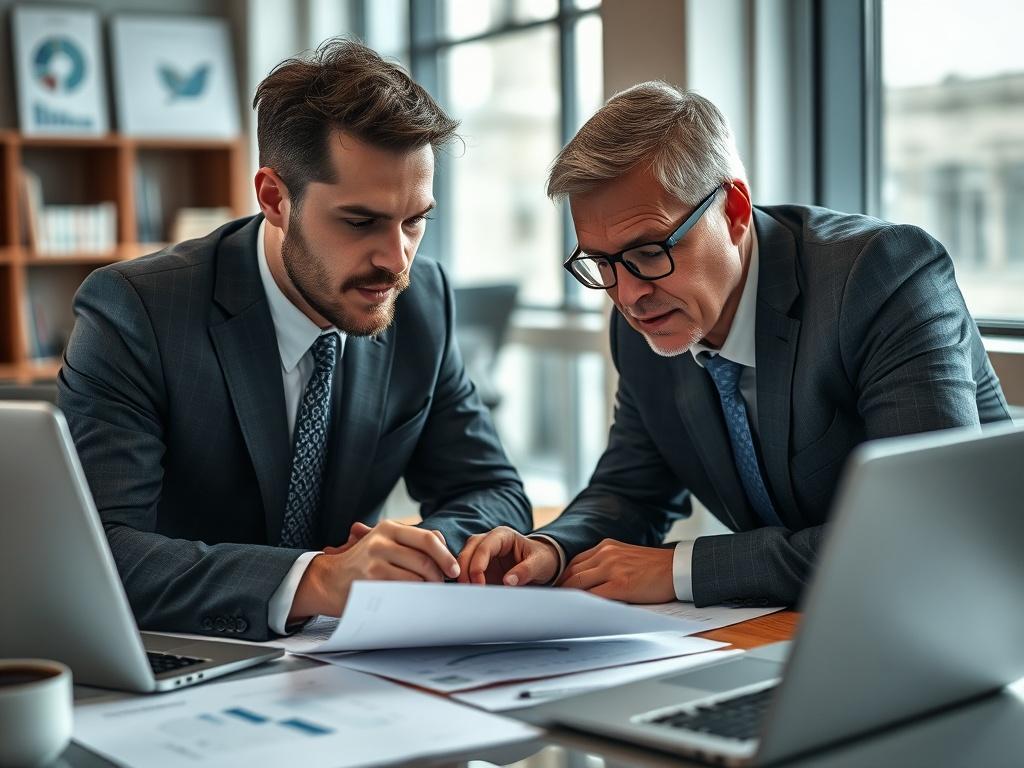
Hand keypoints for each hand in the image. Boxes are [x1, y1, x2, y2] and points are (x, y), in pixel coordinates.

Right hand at [289, 520, 459, 620]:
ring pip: (416, 577)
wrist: (329, 580)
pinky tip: (413, 601)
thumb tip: (444, 545)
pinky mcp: (370, 581)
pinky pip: (402, 591)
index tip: (454, 570)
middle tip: (440, 587)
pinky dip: (413, 598)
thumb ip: (412, 542)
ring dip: (427, 589)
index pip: (428, 538)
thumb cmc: (363, 563)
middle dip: (438, 577)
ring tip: (426, 594)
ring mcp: (374, 561)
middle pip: (425, 560)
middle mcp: (382, 541)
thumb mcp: (384, 543)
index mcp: (389, 528)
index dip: (446, 556)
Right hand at [457, 526, 559, 585]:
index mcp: (503, 536)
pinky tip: (467, 594)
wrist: (545, 564)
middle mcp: (490, 541)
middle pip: (469, 550)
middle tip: (469, 590)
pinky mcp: (481, 566)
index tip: (479, 584)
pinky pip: (466, 571)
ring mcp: (483, 553)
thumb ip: (525, 571)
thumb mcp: (540, 564)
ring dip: (462, 576)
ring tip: (467, 594)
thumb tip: (508, 581)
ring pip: (463, 559)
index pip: (484, 546)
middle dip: (464, 570)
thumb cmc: (543, 559)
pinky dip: (465, 581)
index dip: (478, 565)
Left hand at [557, 539, 675, 602]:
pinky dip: (583, 605)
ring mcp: (612, 568)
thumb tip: (583, 583)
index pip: (573, 563)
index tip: (552, 592)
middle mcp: (606, 554)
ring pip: (579, 584)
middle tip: (548, 605)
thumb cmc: (653, 567)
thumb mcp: (624, 556)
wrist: (677, 568)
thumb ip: (604, 564)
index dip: (561, 579)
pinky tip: (577, 614)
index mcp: (605, 546)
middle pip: (572, 574)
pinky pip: (594, 596)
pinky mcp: (621, 584)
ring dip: (566, 599)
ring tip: (557, 611)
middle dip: (559, 590)